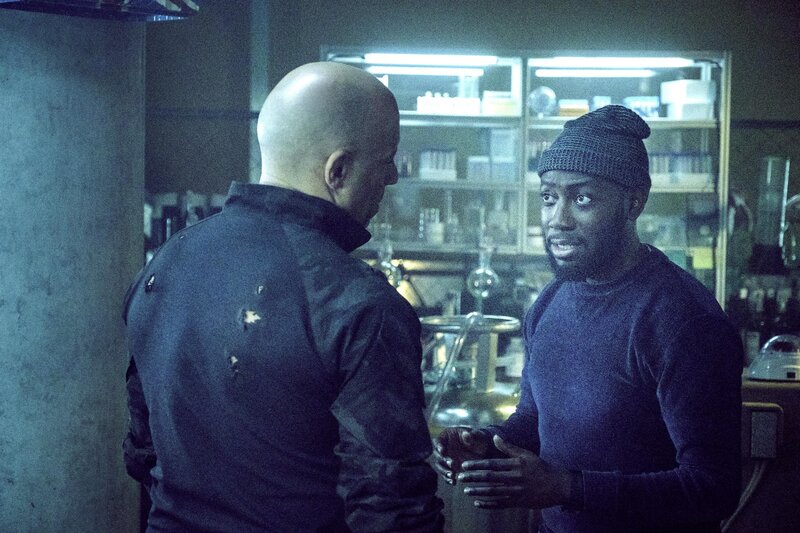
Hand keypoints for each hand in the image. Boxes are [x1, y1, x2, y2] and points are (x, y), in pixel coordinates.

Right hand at [432, 426, 492, 484]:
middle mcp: (444, 448)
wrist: (483, 450)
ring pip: (440, 466)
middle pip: (437, 455)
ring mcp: (446, 459)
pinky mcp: (450, 469)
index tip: (443, 451)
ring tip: (452, 475)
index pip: (438, 441)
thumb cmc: (479, 439)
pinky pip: (446, 475)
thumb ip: (472, 435)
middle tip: (452, 464)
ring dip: (444, 471)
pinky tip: (454, 482)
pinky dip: (448, 479)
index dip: (439, 446)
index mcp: (447, 436)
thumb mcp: (477, 436)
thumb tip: (466, 434)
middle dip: (443, 460)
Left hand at [457, 435, 573, 509]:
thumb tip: (494, 437)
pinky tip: (478, 504)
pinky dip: (488, 505)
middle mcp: (515, 478)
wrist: (558, 486)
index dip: (477, 465)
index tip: (465, 465)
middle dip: (473, 478)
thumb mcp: (526, 454)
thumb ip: (509, 447)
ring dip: (478, 492)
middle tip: (460, 477)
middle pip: (490, 478)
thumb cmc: (541, 467)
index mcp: (515, 465)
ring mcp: (516, 492)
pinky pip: (501, 504)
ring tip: (466, 491)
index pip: (492, 464)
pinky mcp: (519, 503)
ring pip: (493, 492)